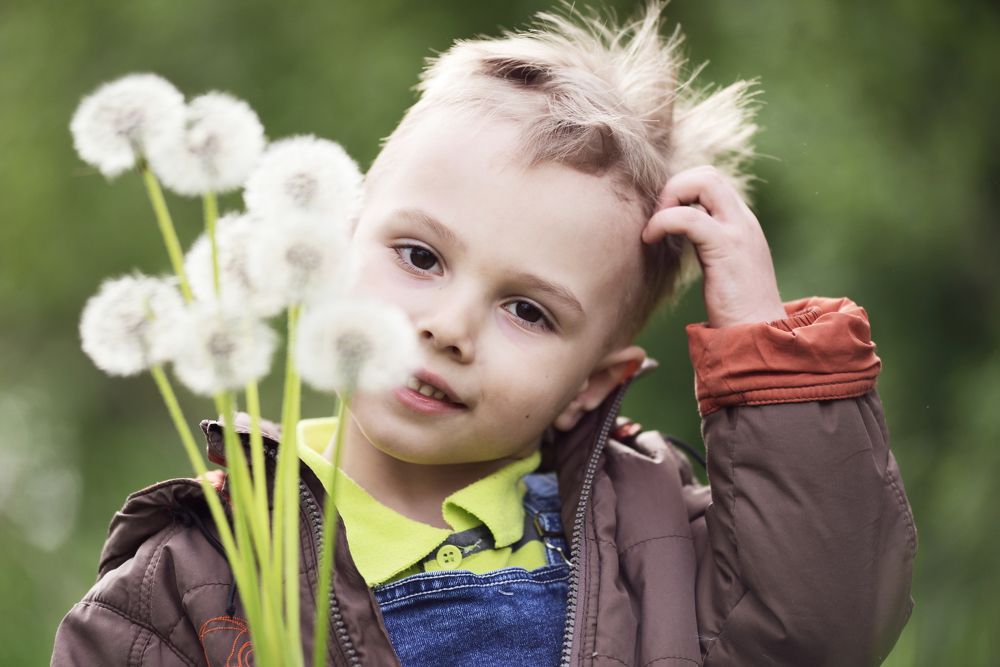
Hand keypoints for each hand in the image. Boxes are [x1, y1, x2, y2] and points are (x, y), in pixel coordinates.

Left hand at [641, 166, 786, 327]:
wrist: (760, 334)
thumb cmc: (737, 309)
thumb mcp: (722, 265)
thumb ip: (707, 242)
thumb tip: (676, 232)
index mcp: (741, 223)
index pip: (712, 180)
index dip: (681, 190)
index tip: (662, 218)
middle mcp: (743, 220)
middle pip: (708, 173)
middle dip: (674, 186)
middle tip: (656, 219)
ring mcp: (738, 231)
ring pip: (704, 181)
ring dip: (669, 197)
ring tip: (654, 229)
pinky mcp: (726, 248)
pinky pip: (689, 217)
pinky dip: (663, 220)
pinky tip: (650, 239)